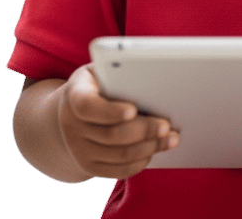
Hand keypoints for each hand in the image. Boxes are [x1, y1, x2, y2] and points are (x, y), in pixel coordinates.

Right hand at [56, 64, 178, 178]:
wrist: (76, 111)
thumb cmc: (100, 82)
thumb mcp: (102, 71)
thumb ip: (120, 72)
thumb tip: (154, 76)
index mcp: (75, 94)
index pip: (87, 106)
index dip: (110, 111)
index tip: (133, 110)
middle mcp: (71, 125)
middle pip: (111, 134)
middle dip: (144, 130)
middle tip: (167, 126)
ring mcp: (78, 149)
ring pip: (118, 154)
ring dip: (149, 147)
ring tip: (170, 138)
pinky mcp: (88, 166)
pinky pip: (117, 170)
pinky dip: (139, 162)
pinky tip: (154, 150)